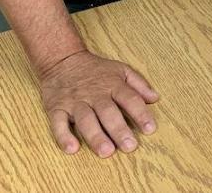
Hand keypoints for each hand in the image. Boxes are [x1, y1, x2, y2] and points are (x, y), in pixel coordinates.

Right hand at [38, 49, 158, 156]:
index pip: (129, 99)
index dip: (140, 114)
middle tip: (129, 146)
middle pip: (108, 112)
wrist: (63, 60)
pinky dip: (64, 136)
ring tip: (106, 151)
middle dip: (119, 130)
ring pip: (86, 120)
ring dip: (96, 136)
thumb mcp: (121, 69)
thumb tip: (155, 98)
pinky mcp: (57, 108)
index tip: (150, 129)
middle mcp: (95, 94)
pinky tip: (72, 149)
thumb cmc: (96, 69)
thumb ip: (139, 84)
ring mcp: (75, 102)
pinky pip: (58, 123)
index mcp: (112, 84)